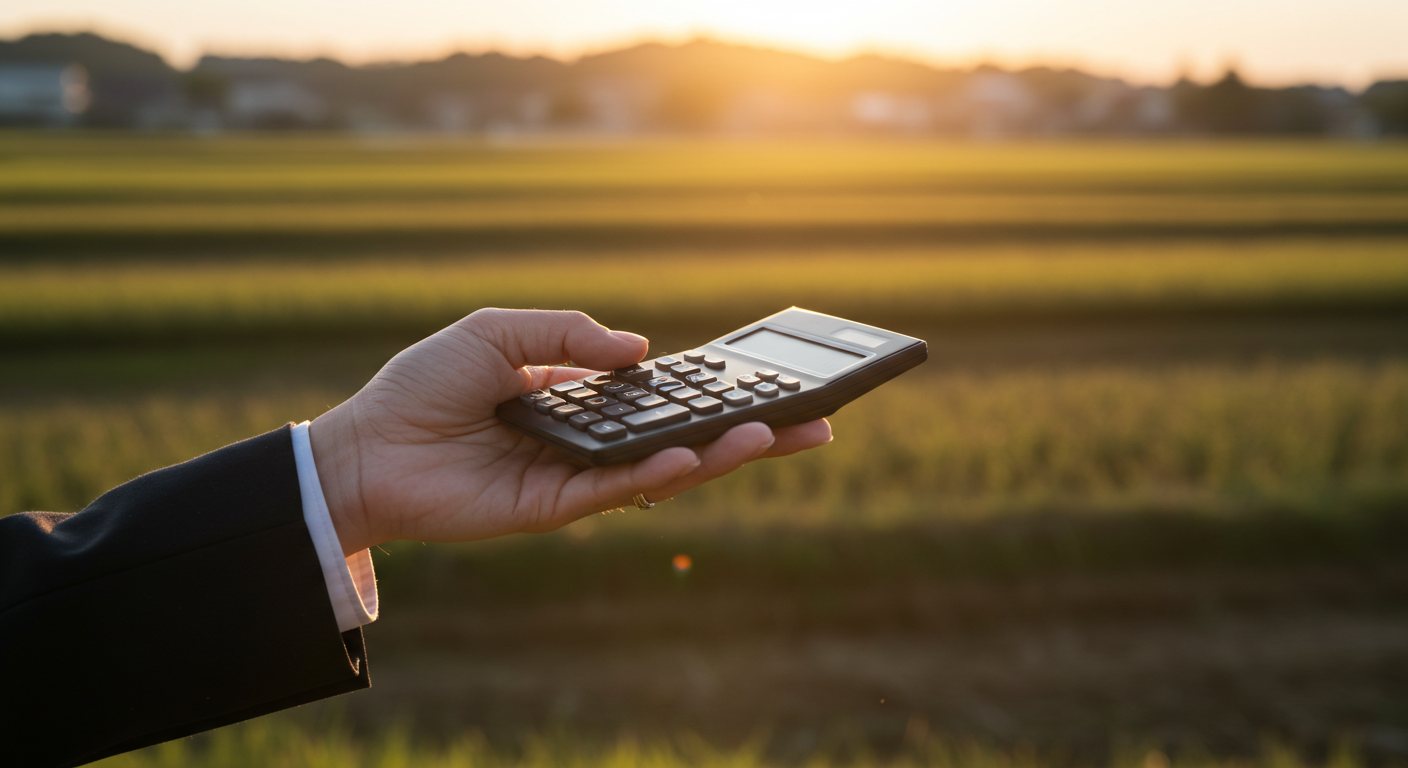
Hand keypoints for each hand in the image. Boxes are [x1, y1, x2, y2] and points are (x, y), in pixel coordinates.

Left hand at [309, 309, 832, 555]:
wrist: (366, 447)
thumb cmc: (423, 386)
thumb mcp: (497, 331)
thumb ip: (569, 334)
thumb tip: (644, 349)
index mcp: (580, 398)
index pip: (663, 396)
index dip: (714, 390)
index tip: (769, 381)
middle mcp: (589, 440)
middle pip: (683, 436)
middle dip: (749, 432)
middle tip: (815, 422)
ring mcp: (576, 477)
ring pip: (665, 468)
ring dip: (722, 453)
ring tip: (775, 435)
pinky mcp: (554, 508)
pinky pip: (618, 489)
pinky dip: (661, 471)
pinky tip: (698, 454)